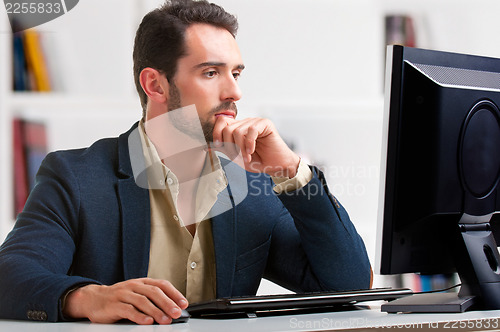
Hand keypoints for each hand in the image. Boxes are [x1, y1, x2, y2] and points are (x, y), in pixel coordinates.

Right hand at [62, 278, 187, 324]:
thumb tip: (173, 308)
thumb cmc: (119, 298)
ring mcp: (123, 294)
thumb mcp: (137, 293)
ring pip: (143, 301)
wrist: (94, 299)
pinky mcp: (114, 305)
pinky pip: (128, 310)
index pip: (162, 284)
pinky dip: (139, 316)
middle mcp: (134, 286)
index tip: (184, 303)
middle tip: (177, 312)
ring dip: (156, 311)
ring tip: (165, 320)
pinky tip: (147, 322)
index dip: (174, 293)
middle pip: (154, 292)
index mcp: (142, 282)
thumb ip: (152, 299)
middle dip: (167, 303)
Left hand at [212, 117, 299, 176]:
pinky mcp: (265, 123)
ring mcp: (255, 122)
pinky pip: (251, 131)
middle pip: (227, 128)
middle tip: (238, 158)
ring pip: (238, 131)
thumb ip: (224, 150)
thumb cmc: (259, 162)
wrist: (277, 165)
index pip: (221, 122)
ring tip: (246, 158)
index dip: (216, 133)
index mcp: (238, 128)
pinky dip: (249, 144)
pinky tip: (251, 151)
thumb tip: (207, 147)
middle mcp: (245, 123)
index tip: (218, 146)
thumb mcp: (237, 157)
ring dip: (240, 148)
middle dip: (230, 146)